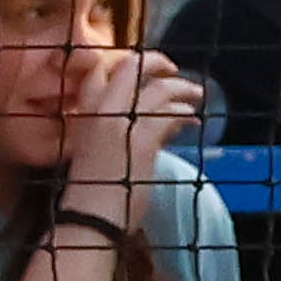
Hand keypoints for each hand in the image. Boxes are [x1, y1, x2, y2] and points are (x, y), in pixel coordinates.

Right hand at [56, 44, 206, 222]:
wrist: (89, 218)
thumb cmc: (92, 191)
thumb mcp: (97, 150)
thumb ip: (120, 129)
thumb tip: (158, 117)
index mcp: (84, 114)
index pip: (100, 71)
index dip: (125, 63)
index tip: (143, 71)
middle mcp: (100, 111)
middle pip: (131, 67)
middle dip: (157, 62)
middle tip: (173, 70)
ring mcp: (121, 123)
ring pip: (159, 89)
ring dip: (182, 89)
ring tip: (196, 94)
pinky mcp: (142, 140)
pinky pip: (171, 115)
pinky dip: (184, 114)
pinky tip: (192, 121)